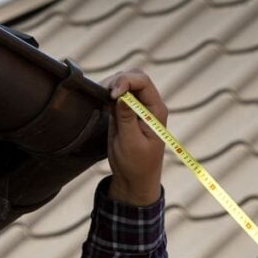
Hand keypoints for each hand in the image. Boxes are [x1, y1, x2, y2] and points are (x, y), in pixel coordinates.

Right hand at [102, 69, 166, 205]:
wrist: (134, 180)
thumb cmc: (137, 165)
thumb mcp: (130, 143)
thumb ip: (126, 118)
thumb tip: (122, 95)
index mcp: (156, 111)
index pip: (143, 82)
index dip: (126, 81)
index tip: (112, 95)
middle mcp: (149, 106)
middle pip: (135, 77)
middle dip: (118, 80)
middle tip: (104, 93)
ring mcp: (137, 108)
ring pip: (125, 83)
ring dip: (112, 85)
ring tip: (101, 97)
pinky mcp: (125, 112)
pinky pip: (117, 94)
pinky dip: (108, 93)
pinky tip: (101, 102)